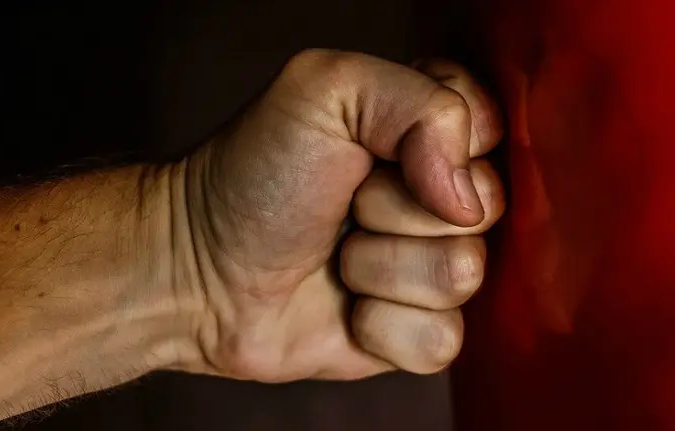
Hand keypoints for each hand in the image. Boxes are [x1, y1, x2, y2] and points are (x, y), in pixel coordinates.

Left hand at [178, 50, 503, 380]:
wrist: (198, 271)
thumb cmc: (252, 177)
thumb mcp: (324, 91)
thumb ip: (419, 102)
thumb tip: (466, 198)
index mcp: (420, 131)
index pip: (490, 127)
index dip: (442, 144)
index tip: (375, 151)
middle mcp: (433, 197)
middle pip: (485, 207)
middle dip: (397, 209)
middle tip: (343, 205)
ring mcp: (426, 266)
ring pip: (464, 274)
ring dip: (381, 267)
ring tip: (334, 257)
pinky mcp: (412, 329)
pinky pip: (441, 338)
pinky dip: (380, 325)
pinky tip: (343, 305)